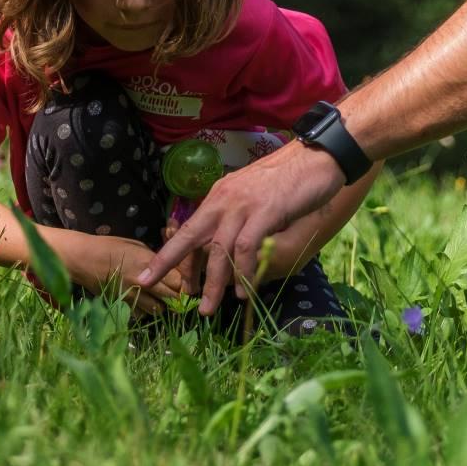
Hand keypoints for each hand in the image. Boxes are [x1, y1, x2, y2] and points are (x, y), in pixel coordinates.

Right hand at [50, 233, 187, 316]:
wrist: (84, 259)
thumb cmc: (111, 246)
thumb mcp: (137, 246)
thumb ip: (154, 259)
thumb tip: (168, 267)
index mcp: (149, 263)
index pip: (178, 280)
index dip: (183, 282)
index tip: (182, 280)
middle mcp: (143, 282)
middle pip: (172, 298)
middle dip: (176, 296)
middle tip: (174, 292)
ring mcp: (132, 296)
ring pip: (158, 310)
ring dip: (162, 305)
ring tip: (158, 298)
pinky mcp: (122, 305)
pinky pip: (140, 315)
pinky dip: (144, 311)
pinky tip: (142, 303)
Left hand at [138, 141, 344, 314]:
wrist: (317, 156)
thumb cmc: (288, 179)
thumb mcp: (253, 196)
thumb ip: (236, 216)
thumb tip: (226, 245)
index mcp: (219, 196)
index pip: (188, 229)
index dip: (168, 254)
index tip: (149, 275)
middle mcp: (225, 198)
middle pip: (190, 236)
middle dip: (167, 262)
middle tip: (149, 286)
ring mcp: (244, 204)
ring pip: (219, 248)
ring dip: (213, 282)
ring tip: (208, 309)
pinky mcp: (265, 211)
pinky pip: (247, 247)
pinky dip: (243, 272)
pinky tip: (243, 291)